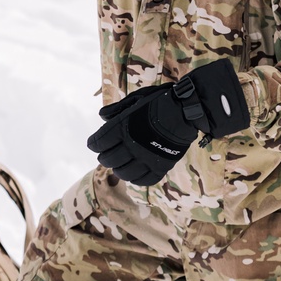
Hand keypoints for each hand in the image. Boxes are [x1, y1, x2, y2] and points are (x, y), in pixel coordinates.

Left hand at [87, 59, 248, 186]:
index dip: (94, 143)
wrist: (185, 111)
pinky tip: (134, 173)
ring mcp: (145, 158)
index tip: (95, 143)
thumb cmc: (159, 102)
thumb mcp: (135, 100)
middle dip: (105, 157)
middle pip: (108, 159)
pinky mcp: (160, 167)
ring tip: (119, 165)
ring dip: (118, 169)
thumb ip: (117, 110)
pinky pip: (143, 180)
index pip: (98, 143)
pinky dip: (135, 178)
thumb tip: (102, 117)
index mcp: (122, 128)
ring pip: (123, 172)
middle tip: (107, 155)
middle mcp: (131, 145)